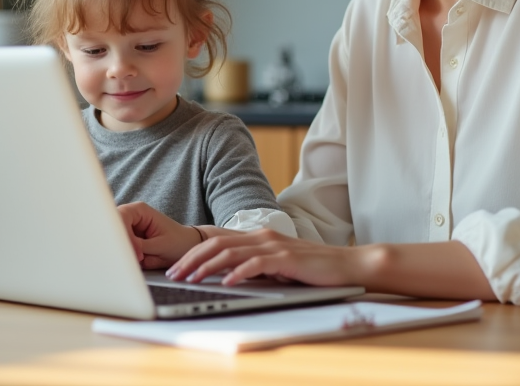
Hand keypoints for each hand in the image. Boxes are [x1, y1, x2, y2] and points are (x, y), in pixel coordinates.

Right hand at [117, 202, 206, 268]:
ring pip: (115, 240)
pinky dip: (126, 256)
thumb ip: (138, 246)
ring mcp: (129, 228)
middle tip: (136, 259)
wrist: (187, 247)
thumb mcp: (160, 246)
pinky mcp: (129, 240)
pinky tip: (137, 260)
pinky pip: (120, 248)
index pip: (121, 217)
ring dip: (124, 252)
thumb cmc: (178, 242)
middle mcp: (131, 216)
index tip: (136, 252)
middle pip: (113, 228)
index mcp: (140, 210)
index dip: (124, 235)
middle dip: (121, 245)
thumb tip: (122, 249)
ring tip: (140, 260)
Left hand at [166, 229, 366, 287]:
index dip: (194, 253)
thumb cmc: (311, 269)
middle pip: (217, 244)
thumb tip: (228, 277)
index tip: (176, 268)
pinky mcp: (286, 258)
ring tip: (192, 279)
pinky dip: (239, 273)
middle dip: (192, 259)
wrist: (345, 265)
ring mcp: (274, 246)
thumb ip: (255, 267)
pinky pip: (257, 264)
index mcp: (258, 237)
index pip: (217, 241)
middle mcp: (263, 237)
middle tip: (174, 274)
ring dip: (208, 267)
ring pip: (232, 253)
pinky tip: (227, 283)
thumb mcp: (277, 266)